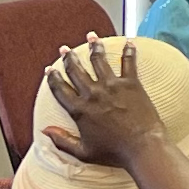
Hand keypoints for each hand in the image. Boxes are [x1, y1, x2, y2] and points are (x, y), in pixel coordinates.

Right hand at [41, 41, 168, 175]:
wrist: (143, 147)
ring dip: (94, 46)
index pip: (61, 90)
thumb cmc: (114, 152)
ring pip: (99, 60)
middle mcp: (93, 94)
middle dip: (69, 58)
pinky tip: (128, 41)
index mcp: (80, 110)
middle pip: (76, 70)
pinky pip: (128, 62)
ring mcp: (112, 86)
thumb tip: (45, 130)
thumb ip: (63, 140)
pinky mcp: (131, 83)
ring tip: (91, 36)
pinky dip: (128, 51)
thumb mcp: (83, 151)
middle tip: (65, 49)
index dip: (53, 78)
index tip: (49, 70)